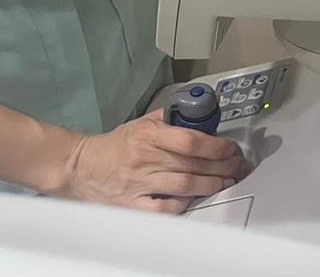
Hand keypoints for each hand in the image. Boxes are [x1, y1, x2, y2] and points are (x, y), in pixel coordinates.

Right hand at [57, 111, 249, 213]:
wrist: (81, 166)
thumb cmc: (117, 144)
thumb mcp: (144, 122)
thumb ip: (173, 117)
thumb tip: (205, 109)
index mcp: (148, 135)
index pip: (190, 141)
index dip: (216, 146)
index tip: (231, 148)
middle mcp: (144, 158)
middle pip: (192, 165)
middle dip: (222, 166)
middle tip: (238, 166)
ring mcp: (138, 183)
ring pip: (184, 186)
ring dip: (211, 185)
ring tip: (227, 182)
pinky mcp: (131, 204)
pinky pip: (164, 208)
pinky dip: (183, 205)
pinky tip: (196, 199)